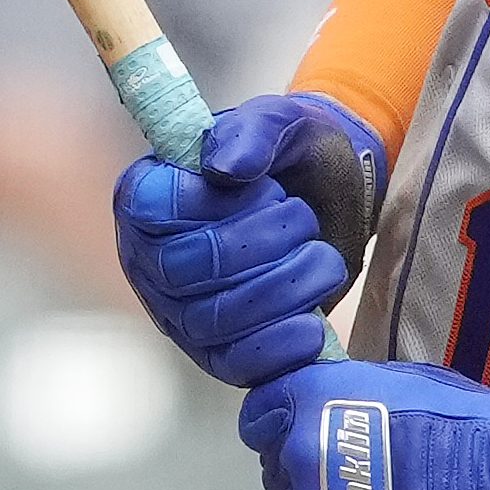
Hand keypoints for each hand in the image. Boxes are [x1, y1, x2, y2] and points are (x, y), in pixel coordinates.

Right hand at [118, 95, 384, 390]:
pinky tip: (313, 325)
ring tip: (321, 258)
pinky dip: (279, 347)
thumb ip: (255, 131)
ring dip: (282, 288)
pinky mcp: (220, 352)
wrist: (341, 201)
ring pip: (213, 320)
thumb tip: (226, 167)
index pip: (151, 210)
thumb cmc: (298, 159)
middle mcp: (151, 259)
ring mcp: (182, 311)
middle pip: (183, 270)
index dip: (212, 203)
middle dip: (258, 244)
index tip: (262, 185)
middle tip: (300, 217)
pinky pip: (234, 365)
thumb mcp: (287, 124)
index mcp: (148, 196)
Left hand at [236, 359, 489, 489]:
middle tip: (362, 469)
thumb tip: (330, 401)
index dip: (283, 418)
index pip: (261, 413)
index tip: (308, 424)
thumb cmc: (474, 431)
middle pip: (281, 469)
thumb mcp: (408, 383)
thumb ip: (352, 392)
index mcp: (311, 408)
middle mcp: (300, 466)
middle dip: (309, 466)